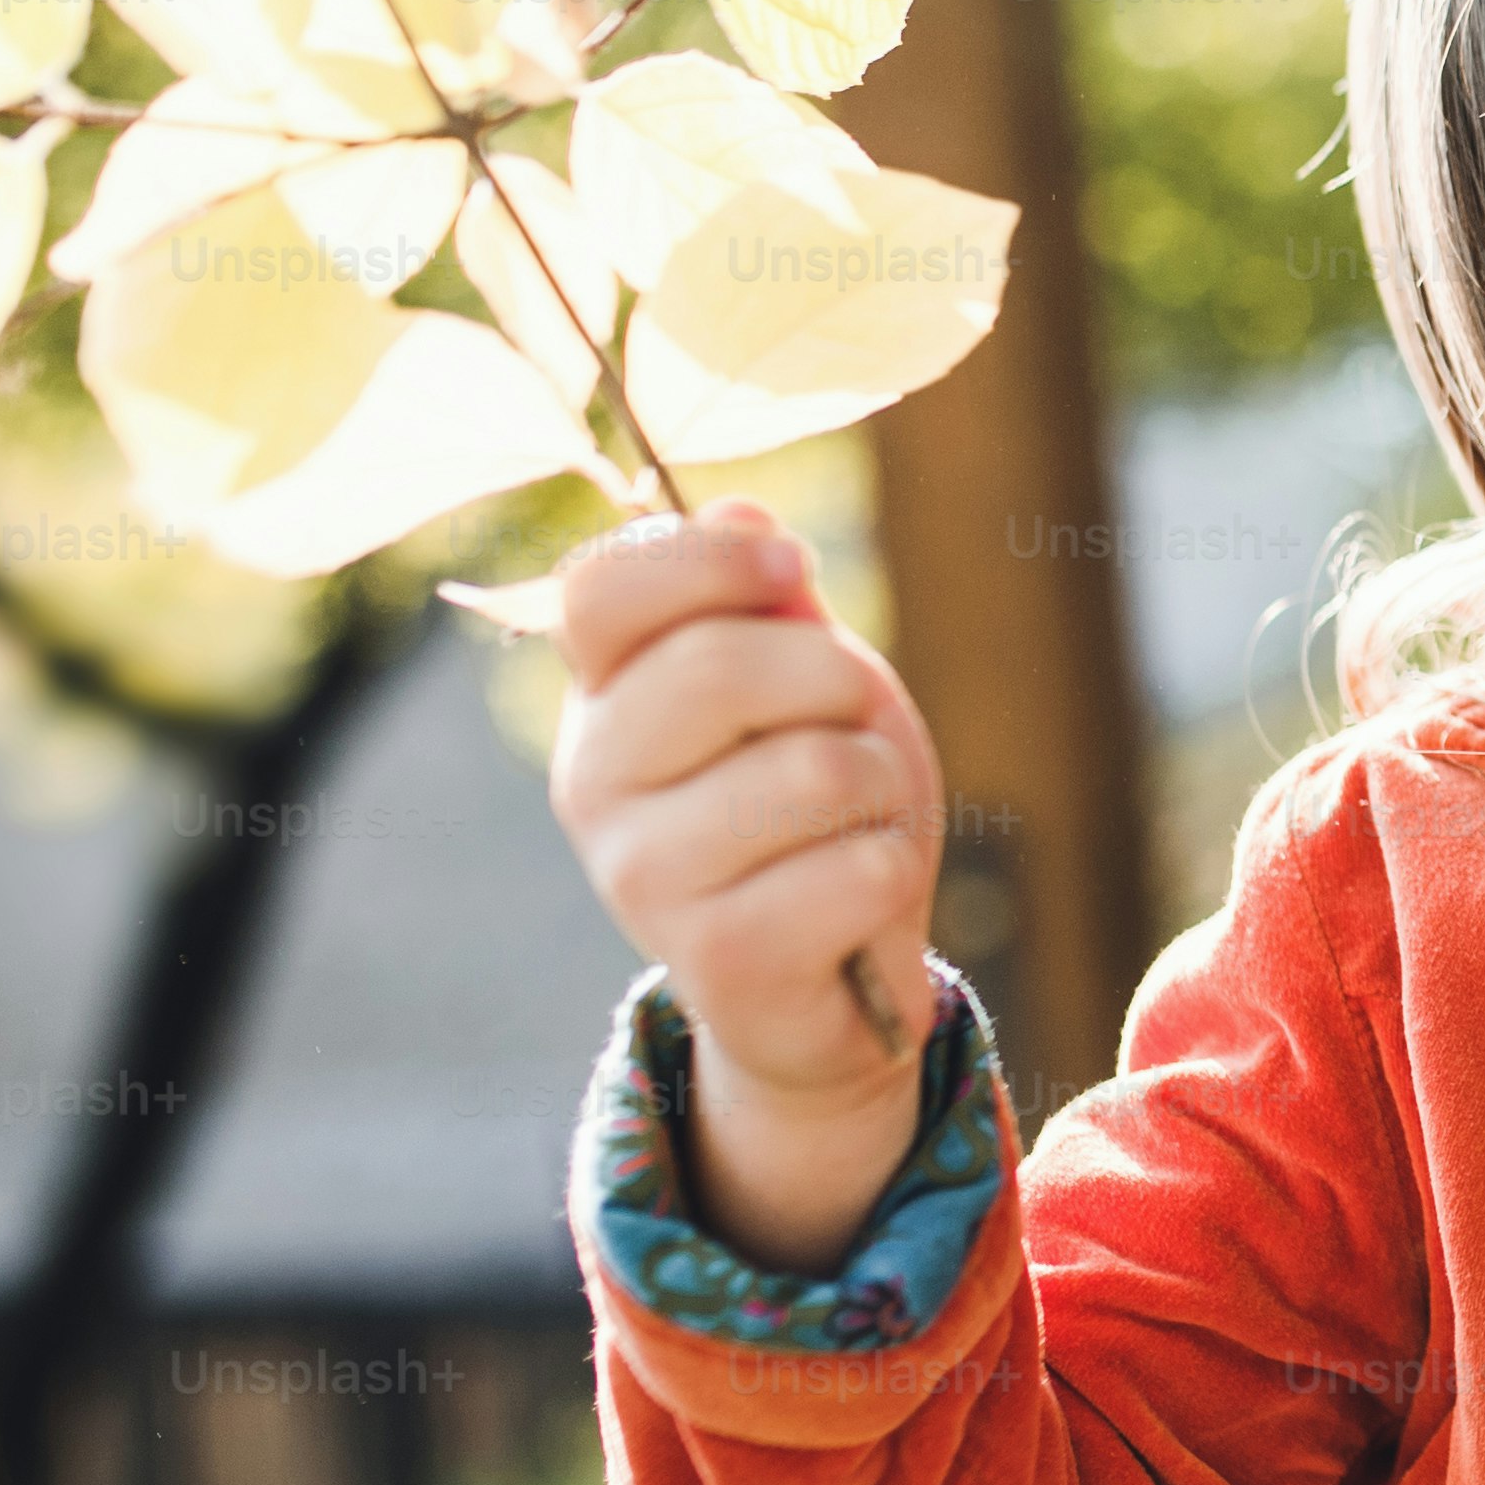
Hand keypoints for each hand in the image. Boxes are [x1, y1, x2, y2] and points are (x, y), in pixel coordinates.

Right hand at [552, 497, 942, 1268]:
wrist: (839, 973)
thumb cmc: (816, 803)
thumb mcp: (801, 681)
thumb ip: (768, 601)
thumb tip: (740, 511)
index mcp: (603, 698)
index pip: (601, 588)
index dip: (709, 558)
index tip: (791, 565)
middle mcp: (592, 786)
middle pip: (719, 666)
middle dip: (835, 682)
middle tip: (849, 728)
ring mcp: (643, 881)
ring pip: (813, 771)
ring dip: (878, 786)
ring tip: (850, 824)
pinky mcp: (717, 962)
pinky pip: (859, 868)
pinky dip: (892, 869)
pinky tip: (856, 899)